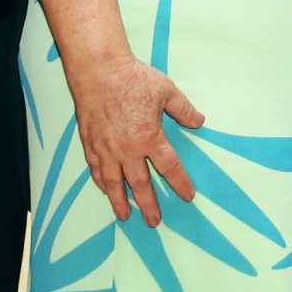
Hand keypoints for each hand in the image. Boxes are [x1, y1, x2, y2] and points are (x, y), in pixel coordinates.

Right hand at [64, 51, 203, 226]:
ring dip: (120, 201)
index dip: (180, 183)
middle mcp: (128, 149)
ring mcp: (107, 148)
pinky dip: (101, 182)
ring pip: (114, 183)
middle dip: (149, 204)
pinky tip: (105, 190)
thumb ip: (184, 109)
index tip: (187, 196)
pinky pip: (96, 169)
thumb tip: (200, 121)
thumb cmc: (133, 78)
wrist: (99, 70)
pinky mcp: (90, 143)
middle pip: (140, 184)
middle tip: (154, 221)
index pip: (170, 168)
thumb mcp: (166, 90)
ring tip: (125, 216)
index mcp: (150, 137)